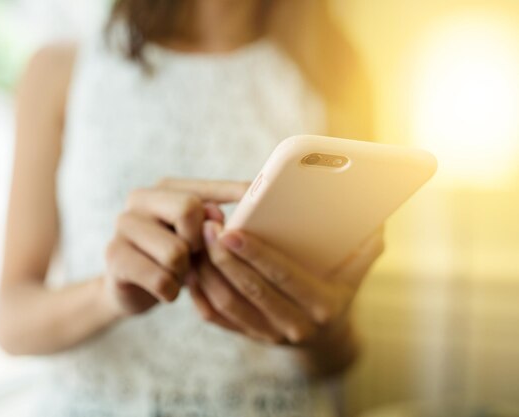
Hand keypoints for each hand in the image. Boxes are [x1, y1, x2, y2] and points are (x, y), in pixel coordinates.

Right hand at [104, 178, 248, 317]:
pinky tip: (167, 291)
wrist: (130, 289)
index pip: (206, 188)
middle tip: (196, 256)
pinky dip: (170, 291)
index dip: (233, 192)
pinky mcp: (114, 255)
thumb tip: (246, 204)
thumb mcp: (197, 237)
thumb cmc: (173, 258)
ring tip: (180, 274)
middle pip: (188, 209)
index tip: (257, 194)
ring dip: (185, 272)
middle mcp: (141, 198)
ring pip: (175, 250)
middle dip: (200, 241)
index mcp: (166, 188)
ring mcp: (124, 225)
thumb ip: (214, 221)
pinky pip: (160, 277)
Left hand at [188, 220, 383, 344]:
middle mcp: (295, 325)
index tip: (230, 230)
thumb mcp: (357, 271)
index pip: (283, 277)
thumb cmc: (338, 290)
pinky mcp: (247, 336)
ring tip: (195, 241)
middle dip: (223, 258)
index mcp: (323, 304)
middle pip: (249, 290)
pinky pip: (215, 317)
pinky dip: (199, 292)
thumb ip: (365, 247)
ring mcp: (268, 334)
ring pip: (227, 304)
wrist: (326, 337)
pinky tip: (192, 265)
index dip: (256, 254)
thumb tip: (375, 220)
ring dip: (206, 272)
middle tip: (207, 228)